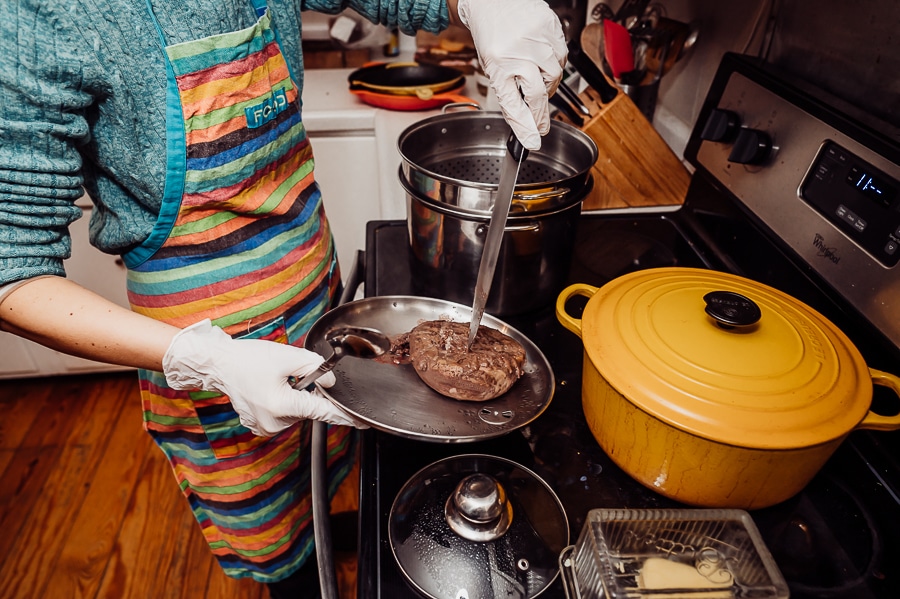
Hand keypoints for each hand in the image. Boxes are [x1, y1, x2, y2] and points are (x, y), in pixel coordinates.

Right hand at [162, 319, 365, 435]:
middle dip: (310, 393)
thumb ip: (315, 368)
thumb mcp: (288, 357)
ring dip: (295, 397)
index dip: (345, 416)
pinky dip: (284, 402)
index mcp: (282, 406)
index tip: (363, 422)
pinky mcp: (260, 425)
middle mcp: (274, 422)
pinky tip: (271, 388)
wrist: (219, 364)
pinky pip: (283, 415)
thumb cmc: (249, 359)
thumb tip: (330, 383)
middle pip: (309, 410)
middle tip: (294, 375)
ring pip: (296, 412)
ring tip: (277, 379)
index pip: (323, 413)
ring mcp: (265, 427)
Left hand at [457, 0, 566, 149]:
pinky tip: (542, 55)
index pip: (513, 104)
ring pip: (554, 75)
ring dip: (547, 81)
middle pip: (539, 92)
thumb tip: (528, 125)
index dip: (525, 125)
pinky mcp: (550, 26)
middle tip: (538, 115)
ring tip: (535, 74)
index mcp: (498, 65)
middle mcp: (518, 51)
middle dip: (540, 107)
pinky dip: (554, 62)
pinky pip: (562, 55)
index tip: (534, 141)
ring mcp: (537, 38)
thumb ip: (510, 96)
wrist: (493, 2)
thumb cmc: (492, 37)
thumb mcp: (494, 69)